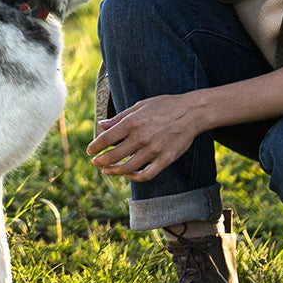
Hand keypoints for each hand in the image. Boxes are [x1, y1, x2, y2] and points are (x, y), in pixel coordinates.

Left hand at [86, 94, 200, 181]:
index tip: (90, 150)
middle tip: (95, 162)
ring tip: (107, 170)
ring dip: (113, 171)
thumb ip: (120, 117)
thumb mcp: (140, 105)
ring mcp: (153, 150)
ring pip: (127, 168)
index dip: (95, 146)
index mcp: (132, 122)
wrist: (192, 112)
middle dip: (100, 161)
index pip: (106, 138)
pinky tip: (129, 173)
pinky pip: (146, 174)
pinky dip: (134, 177)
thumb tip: (102, 125)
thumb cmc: (165, 106)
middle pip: (113, 156)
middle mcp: (141, 137)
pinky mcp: (165, 159)